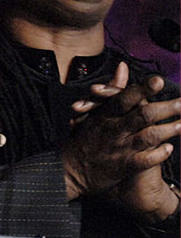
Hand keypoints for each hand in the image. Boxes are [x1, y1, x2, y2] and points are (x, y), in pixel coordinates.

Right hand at [62, 64, 180, 198]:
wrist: (69, 171)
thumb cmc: (83, 139)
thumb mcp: (93, 111)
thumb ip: (112, 90)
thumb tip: (123, 66)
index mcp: (105, 114)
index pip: (125, 97)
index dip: (143, 89)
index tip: (159, 81)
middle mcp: (114, 129)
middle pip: (142, 115)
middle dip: (166, 108)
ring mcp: (119, 148)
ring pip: (147, 136)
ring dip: (168, 130)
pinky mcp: (122, 166)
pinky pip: (143, 161)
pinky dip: (157, 155)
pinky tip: (169, 149)